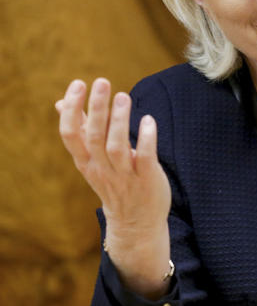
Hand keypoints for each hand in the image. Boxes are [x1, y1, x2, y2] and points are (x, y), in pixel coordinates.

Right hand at [56, 78, 171, 296]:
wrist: (136, 222)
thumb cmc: (114, 183)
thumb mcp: (92, 159)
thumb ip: (81, 130)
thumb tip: (59, 103)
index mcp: (85, 161)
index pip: (70, 134)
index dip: (71, 109)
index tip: (78, 84)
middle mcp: (101, 169)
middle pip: (94, 137)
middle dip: (97, 108)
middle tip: (102, 82)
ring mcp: (124, 176)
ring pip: (117, 147)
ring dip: (120, 121)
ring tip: (124, 96)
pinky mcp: (146, 179)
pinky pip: (145, 158)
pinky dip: (145, 139)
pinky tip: (148, 120)